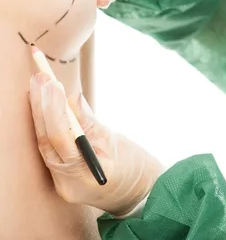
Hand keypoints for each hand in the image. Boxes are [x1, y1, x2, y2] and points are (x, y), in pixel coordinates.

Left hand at [28, 72, 163, 215]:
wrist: (139, 196)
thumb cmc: (135, 168)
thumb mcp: (116, 141)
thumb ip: (91, 122)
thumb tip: (73, 97)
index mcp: (85, 174)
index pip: (61, 137)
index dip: (54, 108)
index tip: (52, 83)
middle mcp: (67, 182)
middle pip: (46, 140)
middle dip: (41, 106)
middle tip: (39, 78)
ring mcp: (61, 183)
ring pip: (44, 144)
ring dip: (40, 113)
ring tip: (38, 86)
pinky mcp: (60, 178)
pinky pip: (49, 148)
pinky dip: (47, 125)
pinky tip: (43, 106)